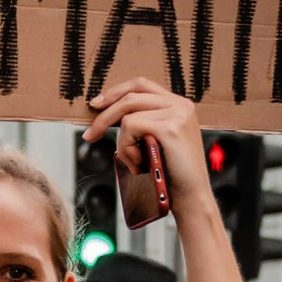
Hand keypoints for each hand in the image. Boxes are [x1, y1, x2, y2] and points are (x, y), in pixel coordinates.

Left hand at [82, 75, 209, 210]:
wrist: (191, 197)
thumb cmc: (170, 173)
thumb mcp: (156, 141)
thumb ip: (143, 123)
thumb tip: (105, 112)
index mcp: (178, 104)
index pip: (141, 84)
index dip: (116, 92)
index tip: (96, 104)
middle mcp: (180, 104)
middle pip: (130, 96)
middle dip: (105, 116)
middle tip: (90, 135)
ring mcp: (177, 113)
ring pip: (128, 116)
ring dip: (122, 143)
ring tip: (134, 163)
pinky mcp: (170, 128)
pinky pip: (131, 127)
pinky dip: (127, 148)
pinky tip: (139, 164)